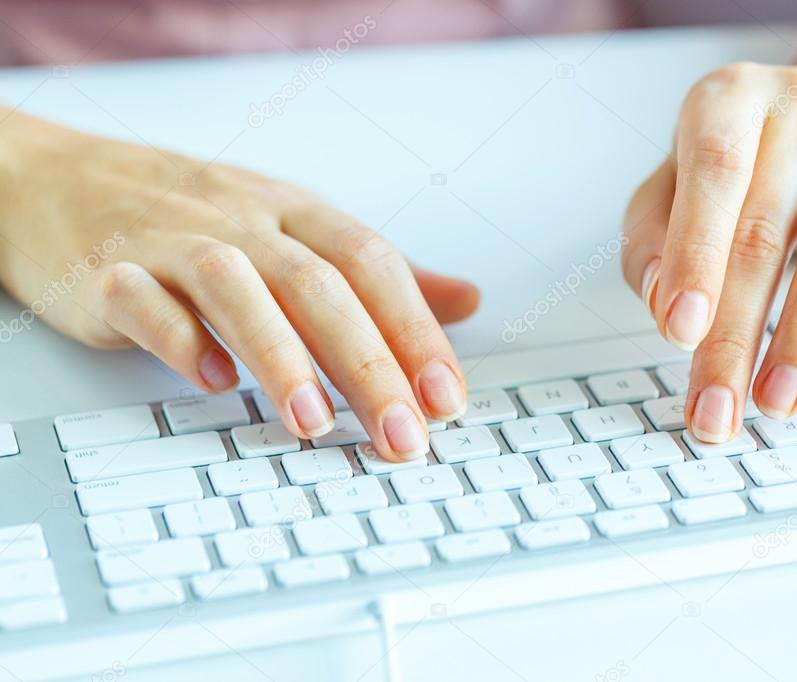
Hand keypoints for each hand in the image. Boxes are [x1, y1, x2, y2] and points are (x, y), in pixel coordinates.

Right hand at [0, 110, 478, 460]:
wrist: (55, 181)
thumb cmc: (191, 215)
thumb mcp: (293, 228)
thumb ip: (379, 273)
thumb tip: (467, 301)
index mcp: (294, 212)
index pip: (372, 264)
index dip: (416, 330)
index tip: (447, 398)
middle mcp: (241, 221)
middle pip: (317, 284)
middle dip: (368, 363)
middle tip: (402, 434)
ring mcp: (169, 241)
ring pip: (234, 287)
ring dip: (280, 355)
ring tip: (315, 421)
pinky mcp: (105, 272)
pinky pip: (144, 303)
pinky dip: (181, 341)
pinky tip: (215, 384)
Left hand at [622, 38, 796, 442]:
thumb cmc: (726, 171)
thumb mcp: (667, 192)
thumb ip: (651, 244)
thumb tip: (664, 303)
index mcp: (725, 101)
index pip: (712, 174)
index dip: (695, 255)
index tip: (680, 333)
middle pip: (764, 230)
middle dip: (735, 334)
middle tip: (717, 408)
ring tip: (776, 401)